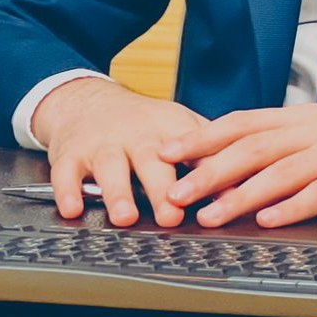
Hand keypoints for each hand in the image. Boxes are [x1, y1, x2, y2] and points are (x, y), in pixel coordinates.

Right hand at [31, 78, 205, 226]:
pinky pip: (66, 173)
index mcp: (169, 128)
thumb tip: (250, 186)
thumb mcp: (180, 126)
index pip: (194, 150)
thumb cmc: (143, 124)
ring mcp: (103, 144)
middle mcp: (137, 135)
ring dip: (117, 192)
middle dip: (161, 187)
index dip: (207, 173)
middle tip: (172, 213)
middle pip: (151, 160)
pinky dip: (68, 191)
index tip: (222, 197)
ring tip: (126, 216)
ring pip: (110, 166)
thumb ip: (211, 155)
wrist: (88, 100)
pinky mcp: (71, 154)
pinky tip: (74, 208)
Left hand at [159, 100, 316, 227]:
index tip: (168, 150)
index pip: (244, 122)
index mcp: (305, 116)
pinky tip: (271, 219)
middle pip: (253, 146)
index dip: (204, 136)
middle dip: (209, 169)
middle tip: (176, 192)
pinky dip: (294, 205)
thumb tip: (244, 156)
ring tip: (211, 215)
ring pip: (281, 170)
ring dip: (241, 194)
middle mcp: (316, 129)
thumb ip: (291, 140)